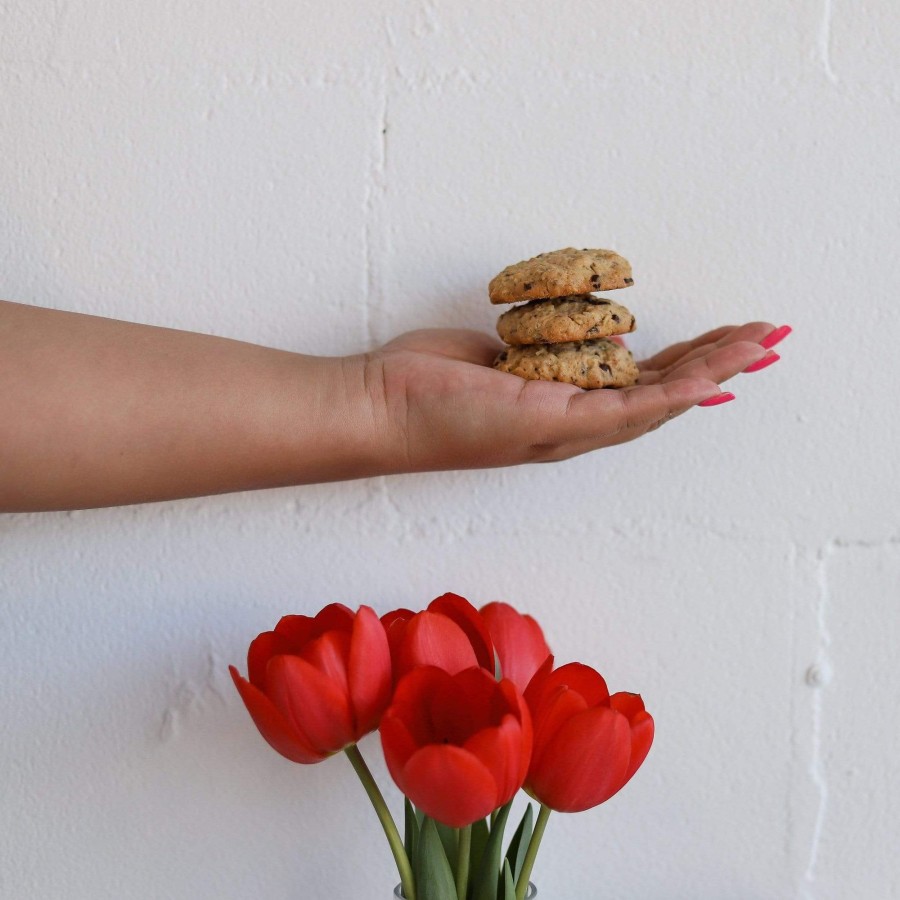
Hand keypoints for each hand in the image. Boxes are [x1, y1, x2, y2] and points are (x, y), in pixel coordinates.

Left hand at [366, 323, 782, 471]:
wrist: (379, 409)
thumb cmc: (424, 384)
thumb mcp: (492, 358)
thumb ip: (535, 355)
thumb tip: (568, 343)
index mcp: (558, 410)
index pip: (635, 387)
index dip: (683, 366)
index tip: (719, 341)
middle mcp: (570, 427)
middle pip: (660, 397)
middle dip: (716, 367)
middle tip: (764, 340)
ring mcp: (565, 430)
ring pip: (657, 404)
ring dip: (713, 374)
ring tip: (760, 345)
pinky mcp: (552, 423)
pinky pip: (629, 407)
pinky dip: (675, 392)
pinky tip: (714, 376)